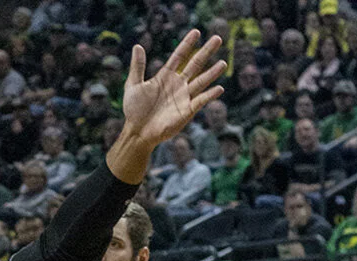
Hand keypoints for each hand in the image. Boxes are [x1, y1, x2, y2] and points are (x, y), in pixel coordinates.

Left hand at [121, 31, 225, 149]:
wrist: (137, 132)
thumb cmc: (134, 110)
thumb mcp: (133, 86)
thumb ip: (137, 67)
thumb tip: (137, 46)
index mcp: (165, 76)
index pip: (179, 56)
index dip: (187, 44)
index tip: (196, 32)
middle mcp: (177, 84)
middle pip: (195, 64)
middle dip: (206, 52)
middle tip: (218, 38)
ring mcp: (183, 97)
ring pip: (201, 81)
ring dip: (212, 73)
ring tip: (223, 63)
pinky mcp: (186, 111)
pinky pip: (200, 101)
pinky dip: (209, 95)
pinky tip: (219, 89)